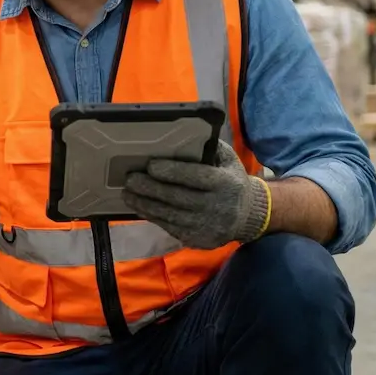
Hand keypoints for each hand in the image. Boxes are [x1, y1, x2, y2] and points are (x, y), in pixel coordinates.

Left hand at [121, 141, 270, 249]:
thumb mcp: (229, 161)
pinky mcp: (198, 239)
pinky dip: (152, 217)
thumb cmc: (232, 182)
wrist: (248, 217)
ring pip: (170, 215)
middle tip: (130, 179)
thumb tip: (187, 135)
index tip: (150, 165)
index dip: (172, 172)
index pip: (196, 177)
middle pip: (177, 197)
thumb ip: (210, 148)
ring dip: (145, 204)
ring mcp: (207, 226)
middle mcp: (217, 207)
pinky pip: (170, 227)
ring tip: (127, 193)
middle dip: (150, 188)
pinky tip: (140, 207)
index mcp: (225, 184)